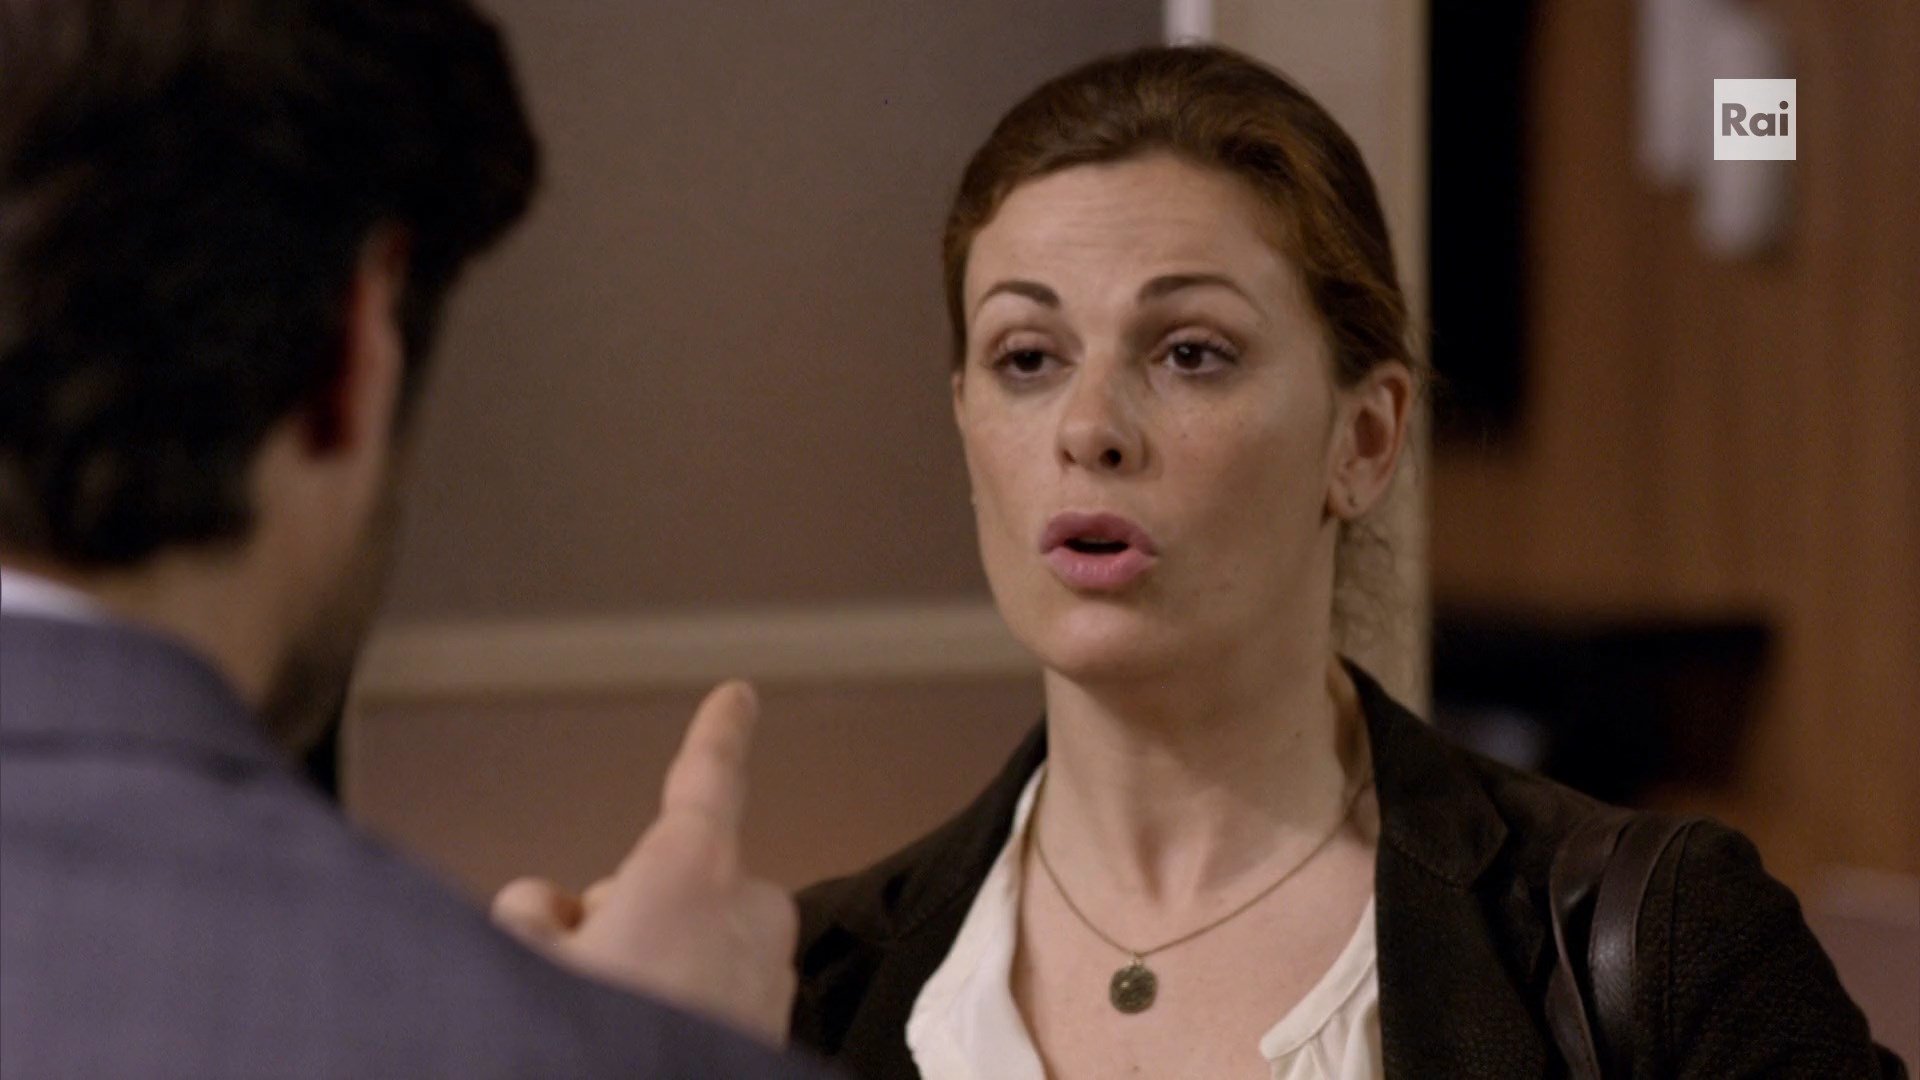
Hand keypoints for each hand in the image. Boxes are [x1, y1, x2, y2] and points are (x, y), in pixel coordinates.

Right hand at [491, 681, 798, 1043]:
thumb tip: (550, 915)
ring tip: (608, 1029)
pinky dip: (683, 1015)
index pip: (706, 780)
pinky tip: (640, 1046)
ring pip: (697, 949)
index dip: (717, 733)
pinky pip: (718, 1002)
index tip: (739, 694)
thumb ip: (531, 918)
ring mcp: (772, 980)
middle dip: (632, 915)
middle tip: (578, 976)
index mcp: (690, 875)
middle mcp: (750, 916)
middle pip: (679, 883)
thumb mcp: (521, 963)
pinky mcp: (775, 1034)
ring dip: (656, 974)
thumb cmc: (591, 1047)